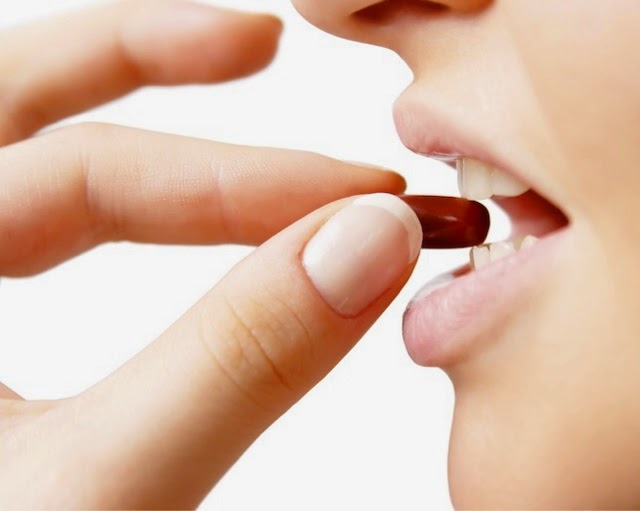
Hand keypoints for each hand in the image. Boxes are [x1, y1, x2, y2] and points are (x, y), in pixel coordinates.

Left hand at [0, 1, 421, 507]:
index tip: (366, 200)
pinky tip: (193, 210)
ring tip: (230, 81)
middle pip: (33, 124)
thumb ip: (235, 364)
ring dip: (151, 140)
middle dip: (157, 74)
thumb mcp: (93, 495)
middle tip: (260, 43)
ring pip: (42, 177)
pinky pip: (47, 239)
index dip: (242, 180)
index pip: (76, 170)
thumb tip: (368, 247)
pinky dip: (128, 213)